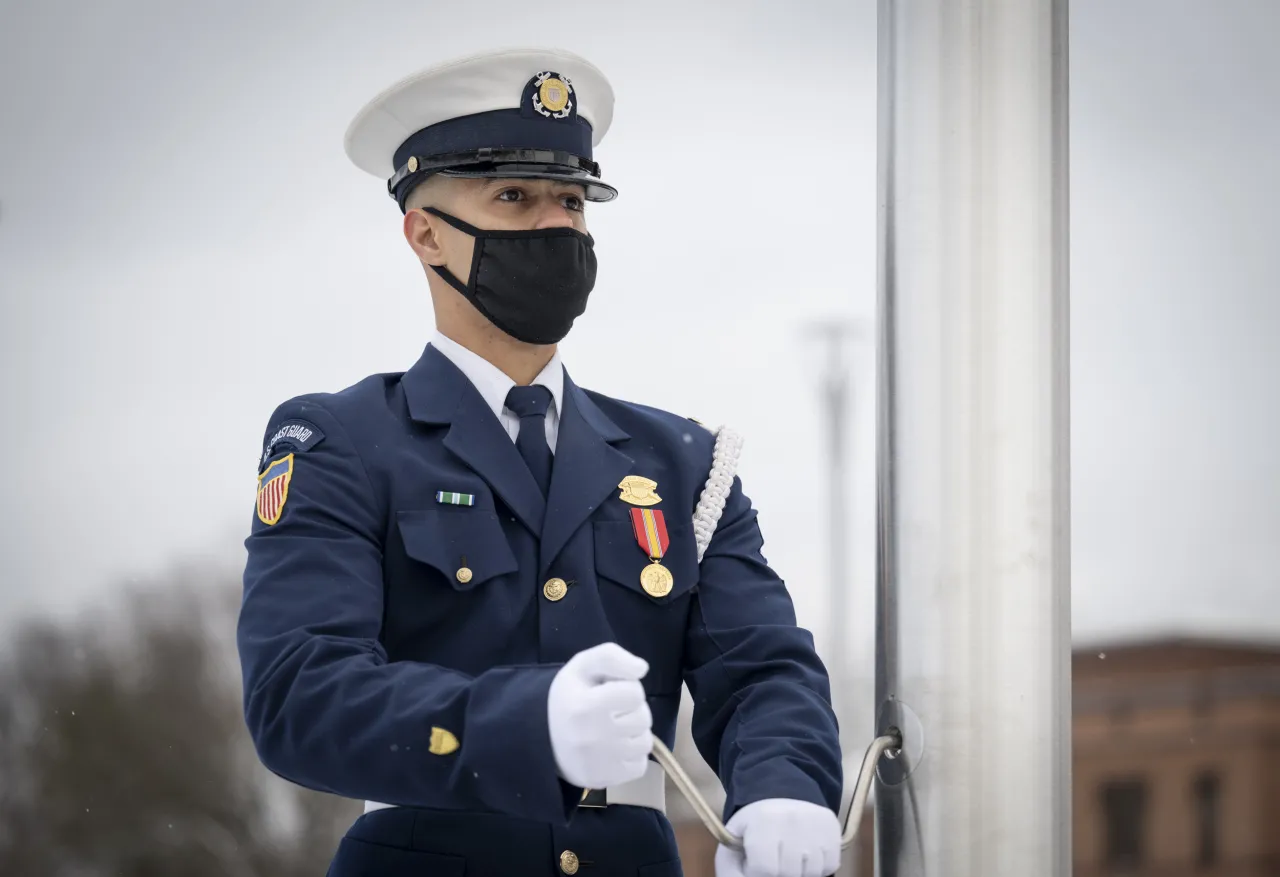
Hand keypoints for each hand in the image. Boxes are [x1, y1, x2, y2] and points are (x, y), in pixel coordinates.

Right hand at [547, 642, 652, 788]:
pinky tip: (615, 748)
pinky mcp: (604, 780)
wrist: (541, 737)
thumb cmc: (568, 697)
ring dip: (635, 732)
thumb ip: (611, 656)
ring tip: (615, 728)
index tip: (610, 691)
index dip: (627, 688)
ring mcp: (599, 762)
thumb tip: (643, 669)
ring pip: (645, 742)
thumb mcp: (582, 666)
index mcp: (586, 705)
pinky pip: (640, 766)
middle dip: (632, 710)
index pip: (635, 693)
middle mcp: (593, 737)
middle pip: (643, 717)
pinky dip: (632, 756)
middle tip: (612, 710)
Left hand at [714, 799, 841, 876]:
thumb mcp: (733, 843)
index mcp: (765, 820)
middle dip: (777, 871)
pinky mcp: (834, 829)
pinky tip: (804, 854)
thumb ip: (732, 871)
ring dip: (798, 871)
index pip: (765, 869)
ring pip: (812, 872)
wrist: (778, 797)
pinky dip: (817, 867)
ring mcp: (817, 824)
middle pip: (789, 873)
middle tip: (771, 856)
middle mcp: (794, 819)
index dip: (756, 869)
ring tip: (787, 855)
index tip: (754, 858)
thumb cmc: (753, 827)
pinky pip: (830, 866)